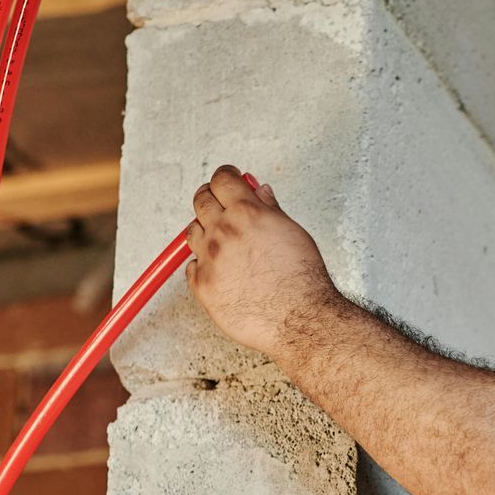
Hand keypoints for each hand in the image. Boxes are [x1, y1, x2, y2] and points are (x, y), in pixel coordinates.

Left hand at [184, 164, 337, 354]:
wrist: (299, 318)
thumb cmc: (303, 280)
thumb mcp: (292, 232)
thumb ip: (270, 209)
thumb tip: (260, 192)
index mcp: (246, 213)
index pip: (222, 179)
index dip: (226, 176)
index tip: (228, 178)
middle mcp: (222, 231)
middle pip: (201, 200)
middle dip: (211, 197)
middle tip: (220, 203)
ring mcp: (209, 258)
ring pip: (192, 232)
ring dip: (205, 231)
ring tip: (223, 242)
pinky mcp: (202, 285)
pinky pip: (192, 266)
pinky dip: (203, 264)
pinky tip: (221, 271)